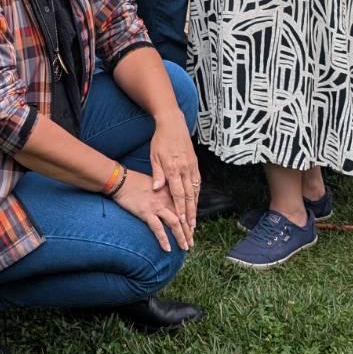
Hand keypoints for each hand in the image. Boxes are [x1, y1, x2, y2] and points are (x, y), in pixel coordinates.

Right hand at [111, 169, 190, 251]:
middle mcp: (166, 200)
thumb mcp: (154, 183)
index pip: (183, 209)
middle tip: (192, 243)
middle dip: (188, 232)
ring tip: (185, 247)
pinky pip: (158, 228)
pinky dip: (164, 239)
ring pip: (175, 224)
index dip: (188, 221)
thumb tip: (168, 202)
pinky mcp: (146, 212)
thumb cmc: (135, 181)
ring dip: (181, 237)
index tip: (191, 231)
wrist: (121, 180)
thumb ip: (163, 192)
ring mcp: (157, 206)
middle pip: (182, 218)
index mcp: (169, 192)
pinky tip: (168, 249)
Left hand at [148, 118, 199, 235]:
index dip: (180, 208)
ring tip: (194, 221)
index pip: (178, 193)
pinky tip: (196, 203)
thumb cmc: (161, 140)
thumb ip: (157, 174)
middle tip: (191, 229)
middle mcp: (185, 169)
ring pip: (195, 190)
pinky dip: (197, 194)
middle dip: (190, 213)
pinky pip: (198, 182)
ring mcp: (192, 167)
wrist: (173, 124)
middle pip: (189, 195)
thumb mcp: (154, 156)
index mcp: (174, 168)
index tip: (181, 221)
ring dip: (195, 207)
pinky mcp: (195, 164)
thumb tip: (156, 189)